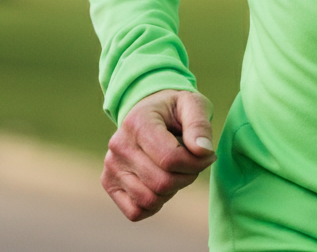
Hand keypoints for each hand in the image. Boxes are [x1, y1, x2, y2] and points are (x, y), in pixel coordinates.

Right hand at [102, 89, 215, 220]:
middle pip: (162, 183)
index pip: (171, 159)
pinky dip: (154, 205)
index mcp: (138, 122)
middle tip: (194, 162)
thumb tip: (204, 151)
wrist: (149, 109)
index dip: (197, 163)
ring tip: (177, 169)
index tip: (207, 154)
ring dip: (173, 190)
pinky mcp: (109, 183)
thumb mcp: (192, 104)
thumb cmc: (174, 109)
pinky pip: (135, 211)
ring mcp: (111, 166)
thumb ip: (199, 125)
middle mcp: (119, 145)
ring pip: (150, 200)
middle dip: (187, 177)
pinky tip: (162, 183)